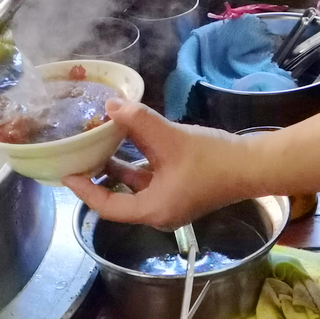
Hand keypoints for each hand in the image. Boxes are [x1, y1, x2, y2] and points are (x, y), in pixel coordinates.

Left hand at [62, 99, 260, 229]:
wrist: (252, 164)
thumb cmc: (212, 158)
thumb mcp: (170, 138)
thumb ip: (138, 121)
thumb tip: (110, 106)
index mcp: (152, 210)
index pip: (107, 207)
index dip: (84, 191)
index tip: (66, 174)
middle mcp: (158, 212)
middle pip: (117, 199)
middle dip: (97, 179)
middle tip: (79, 158)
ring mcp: (170, 203)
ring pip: (133, 188)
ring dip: (116, 169)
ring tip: (97, 146)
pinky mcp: (179, 191)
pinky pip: (149, 180)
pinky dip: (135, 165)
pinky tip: (127, 143)